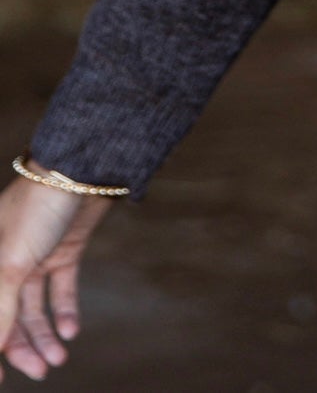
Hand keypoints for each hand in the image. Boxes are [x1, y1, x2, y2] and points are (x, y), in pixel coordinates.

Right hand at [0, 161, 115, 380]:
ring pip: (33, 309)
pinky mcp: (63, 250)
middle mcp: (6, 261)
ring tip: (60, 357)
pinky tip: (70, 330)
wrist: (84, 169)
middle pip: (7, 316)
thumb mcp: (11, 263)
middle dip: (22, 347)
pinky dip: (64, 311)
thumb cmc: (38, 208)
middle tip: (43, 371)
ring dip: (45, 335)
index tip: (1, 384)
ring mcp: (35, 256)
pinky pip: (60, 289)